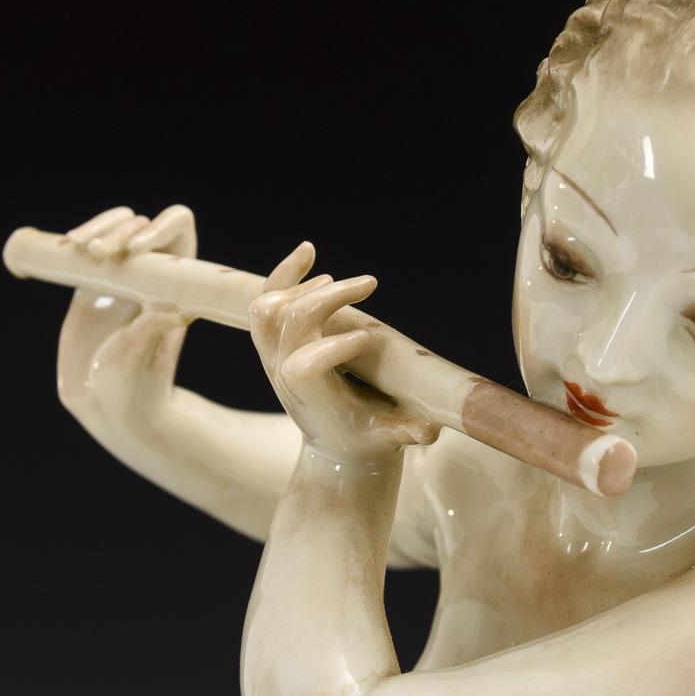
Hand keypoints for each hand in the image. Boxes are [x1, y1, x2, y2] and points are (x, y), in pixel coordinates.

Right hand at [57, 204, 196, 425]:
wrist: (109, 404)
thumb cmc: (136, 383)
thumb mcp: (144, 355)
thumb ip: (154, 329)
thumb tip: (179, 308)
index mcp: (177, 282)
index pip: (179, 231)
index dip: (160, 228)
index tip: (136, 250)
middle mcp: (151, 273)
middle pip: (139, 225)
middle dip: (116, 228)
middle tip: (97, 252)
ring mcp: (119, 276)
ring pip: (112, 230)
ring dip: (96, 228)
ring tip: (79, 246)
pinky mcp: (90, 283)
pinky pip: (83, 249)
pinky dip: (72, 241)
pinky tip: (66, 246)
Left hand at [248, 242, 439, 464]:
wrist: (335, 444)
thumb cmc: (367, 438)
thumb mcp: (389, 437)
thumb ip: (406, 432)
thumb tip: (427, 431)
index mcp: (311, 396)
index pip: (302, 367)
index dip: (331, 349)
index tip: (366, 339)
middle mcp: (283, 373)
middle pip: (290, 322)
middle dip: (329, 298)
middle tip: (370, 284)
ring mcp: (272, 355)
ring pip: (267, 309)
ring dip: (300, 285)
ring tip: (335, 279)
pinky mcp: (274, 341)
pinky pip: (266, 299)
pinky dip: (284, 273)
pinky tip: (308, 251)